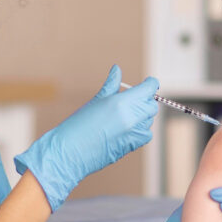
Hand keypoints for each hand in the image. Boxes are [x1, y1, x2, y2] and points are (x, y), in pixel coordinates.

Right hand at [14, 65, 158, 210]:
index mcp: (122, 103)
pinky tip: (126, 128)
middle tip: (133, 99)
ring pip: (149, 119)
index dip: (150, 84)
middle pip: (152, 105)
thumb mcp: (96, 100)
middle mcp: (132, 118)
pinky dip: (141, 129)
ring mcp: (134, 133)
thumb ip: (112, 84)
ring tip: (124, 115)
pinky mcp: (133, 146)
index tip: (147, 83)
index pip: (149, 89)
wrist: (70, 152)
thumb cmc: (78, 125)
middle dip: (146, 100)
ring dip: (142, 115)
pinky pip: (146, 134)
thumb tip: (117, 69)